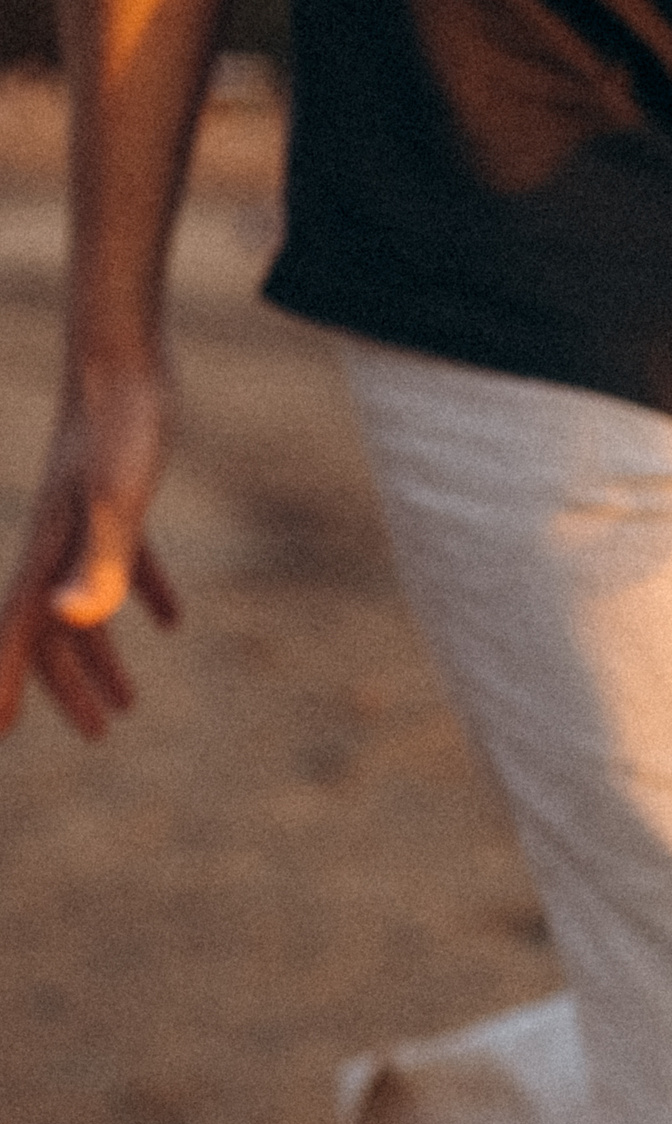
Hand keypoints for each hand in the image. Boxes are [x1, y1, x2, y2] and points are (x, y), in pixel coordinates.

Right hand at [0, 367, 180, 738]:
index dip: (9, 680)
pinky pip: (127, 563)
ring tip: (130, 703)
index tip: (0, 731)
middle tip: (99, 734)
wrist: (123, 360)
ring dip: (104, 654)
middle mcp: (57, 543)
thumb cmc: (120, 431)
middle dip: (70, 686)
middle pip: (55, 631)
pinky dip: (146, 595)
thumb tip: (74, 622)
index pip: (20, 632)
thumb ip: (100, 566)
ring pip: (87, 604)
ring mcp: (85, 522)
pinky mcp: (120, 501)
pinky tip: (172, 621)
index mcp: (48, 554)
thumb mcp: (119, 506)